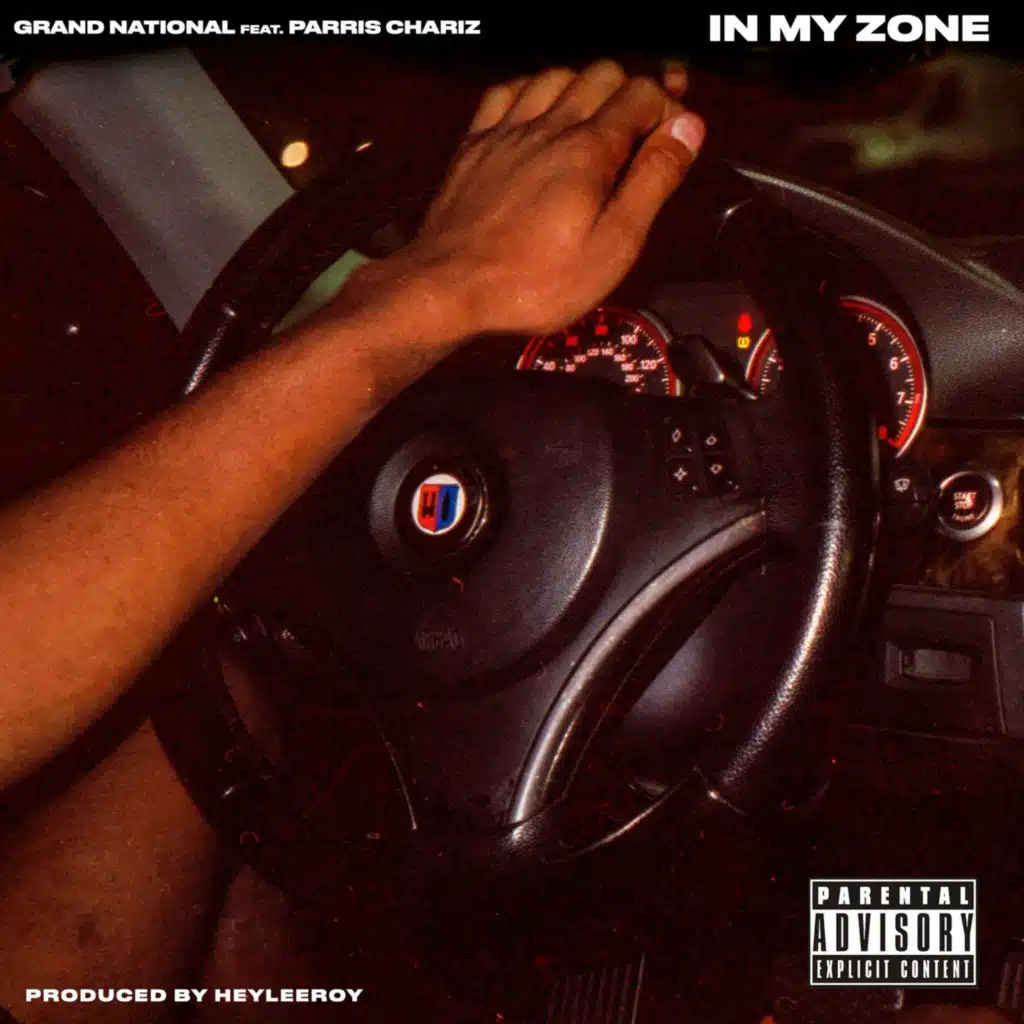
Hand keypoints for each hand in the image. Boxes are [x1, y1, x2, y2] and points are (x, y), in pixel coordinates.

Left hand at [398, 60, 704, 335]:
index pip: (642, 94)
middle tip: (639, 133)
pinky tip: (538, 117)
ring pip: (555, 74)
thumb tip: (687, 128)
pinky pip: (506, 91)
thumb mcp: (612, 246)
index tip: (673, 137)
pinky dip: (530, 92)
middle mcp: (547, 128)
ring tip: (593, 125)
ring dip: (583, 88)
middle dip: (631, 93)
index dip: (668, 109)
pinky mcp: (475, 146)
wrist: (450, 288)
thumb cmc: (533, 281)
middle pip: (602, 73)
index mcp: (588, 150)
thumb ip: (652, 181)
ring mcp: (506, 133)